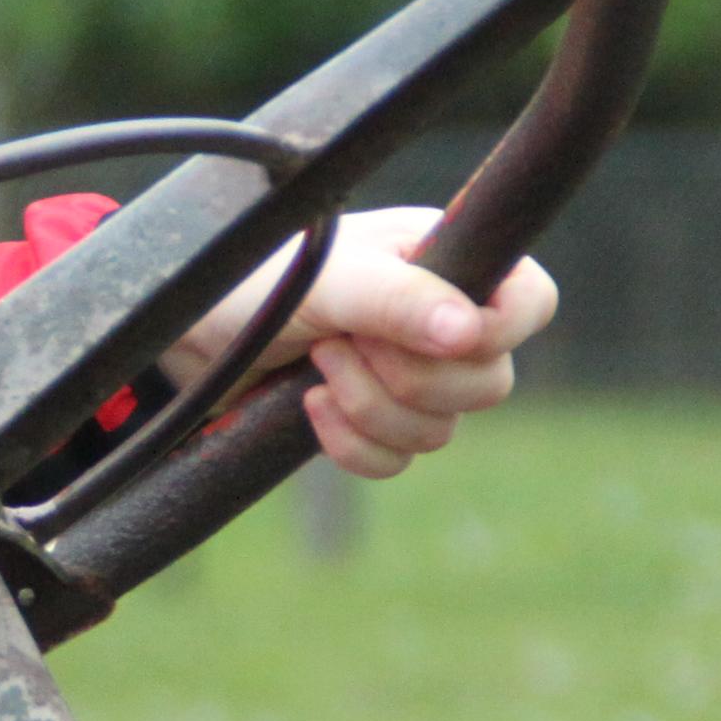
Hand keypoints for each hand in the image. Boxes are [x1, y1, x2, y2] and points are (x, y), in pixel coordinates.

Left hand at [162, 206, 557, 481]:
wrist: (188, 333)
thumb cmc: (255, 280)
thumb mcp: (328, 280)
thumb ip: (398, 299)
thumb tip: (471, 334)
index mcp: (447, 261)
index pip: (532, 302)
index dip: (500, 331)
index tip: (445, 334)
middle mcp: (438, 317)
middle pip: (491, 382)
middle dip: (412, 379)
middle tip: (344, 343)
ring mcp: (408, 373)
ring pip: (442, 430)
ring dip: (372, 410)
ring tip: (317, 365)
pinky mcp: (372, 419)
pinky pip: (399, 460)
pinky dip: (355, 446)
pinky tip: (308, 407)